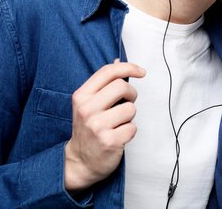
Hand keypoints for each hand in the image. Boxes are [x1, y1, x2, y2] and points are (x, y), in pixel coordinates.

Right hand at [64, 59, 145, 191]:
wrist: (80, 161)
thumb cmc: (88, 128)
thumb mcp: (88, 103)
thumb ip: (103, 84)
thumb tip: (118, 61)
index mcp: (81, 96)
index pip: (108, 72)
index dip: (128, 67)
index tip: (141, 72)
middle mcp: (87, 109)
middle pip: (122, 87)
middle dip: (131, 94)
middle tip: (127, 102)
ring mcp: (97, 126)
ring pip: (130, 108)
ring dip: (129, 116)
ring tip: (118, 123)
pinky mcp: (109, 141)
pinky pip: (133, 128)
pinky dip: (129, 131)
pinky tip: (118, 136)